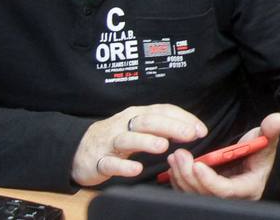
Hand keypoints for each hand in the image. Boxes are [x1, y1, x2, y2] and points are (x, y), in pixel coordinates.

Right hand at [71, 103, 206, 186]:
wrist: (78, 150)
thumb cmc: (116, 137)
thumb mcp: (140, 128)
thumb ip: (164, 127)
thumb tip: (193, 129)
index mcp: (137, 114)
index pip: (162, 111)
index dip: (183, 118)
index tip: (200, 129)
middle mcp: (124, 125)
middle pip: (147, 121)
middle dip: (170, 126)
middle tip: (189, 134)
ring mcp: (110, 142)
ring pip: (128, 139)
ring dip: (146, 141)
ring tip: (163, 146)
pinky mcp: (98, 161)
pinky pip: (110, 163)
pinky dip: (123, 166)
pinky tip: (136, 169)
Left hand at [164, 112, 279, 200]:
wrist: (254, 161)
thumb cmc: (260, 151)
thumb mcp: (266, 140)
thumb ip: (270, 131)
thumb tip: (277, 118)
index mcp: (248, 188)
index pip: (225, 190)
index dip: (210, 180)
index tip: (197, 164)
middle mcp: (232, 198)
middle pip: (205, 194)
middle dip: (189, 176)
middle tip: (179, 155)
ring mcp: (218, 197)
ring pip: (194, 194)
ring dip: (181, 177)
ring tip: (175, 157)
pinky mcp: (207, 193)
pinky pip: (189, 192)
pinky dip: (180, 180)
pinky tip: (174, 165)